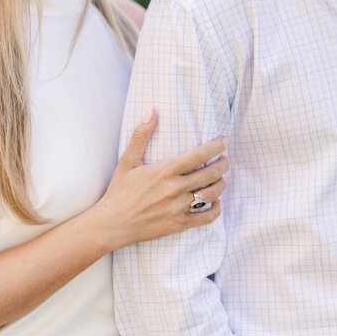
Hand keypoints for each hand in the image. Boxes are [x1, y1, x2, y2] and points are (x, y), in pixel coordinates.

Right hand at [94, 110, 228, 250]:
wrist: (112, 224)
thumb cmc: (119, 191)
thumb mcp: (127, 161)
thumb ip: (141, 135)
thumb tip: (150, 111)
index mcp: (164, 171)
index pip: (199, 155)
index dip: (216, 147)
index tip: (224, 141)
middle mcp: (174, 189)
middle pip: (210, 173)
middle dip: (223, 164)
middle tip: (224, 159)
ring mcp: (177, 208)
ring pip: (212, 194)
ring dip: (221, 184)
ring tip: (221, 179)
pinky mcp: (178, 224)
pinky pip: (206, 217)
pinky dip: (216, 209)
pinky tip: (216, 202)